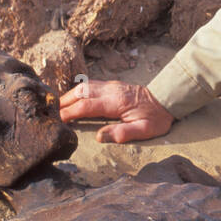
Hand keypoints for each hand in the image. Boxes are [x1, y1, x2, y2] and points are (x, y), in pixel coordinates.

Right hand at [58, 80, 174, 142]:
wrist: (169, 98)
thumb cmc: (157, 117)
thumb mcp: (145, 130)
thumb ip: (122, 133)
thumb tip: (99, 136)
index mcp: (116, 102)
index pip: (86, 106)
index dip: (69, 112)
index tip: (57, 120)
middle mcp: (111, 90)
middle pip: (80, 92)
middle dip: (64, 102)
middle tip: (50, 113)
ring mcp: (111, 85)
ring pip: (84, 86)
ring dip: (69, 95)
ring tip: (58, 106)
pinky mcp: (113, 85)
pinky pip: (90, 84)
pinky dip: (78, 91)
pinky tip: (74, 98)